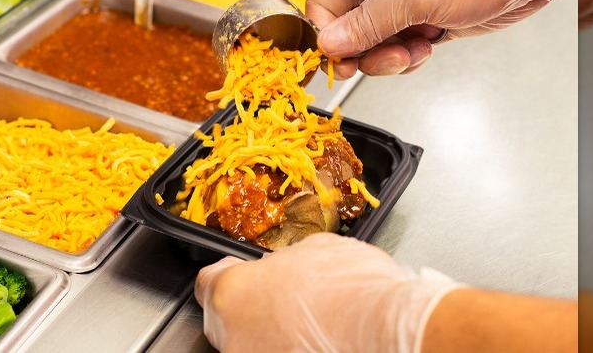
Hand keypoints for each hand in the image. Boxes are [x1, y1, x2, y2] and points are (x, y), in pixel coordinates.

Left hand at [195, 233, 459, 351]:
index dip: (229, 275)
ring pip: (250, 346)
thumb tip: (283, 267)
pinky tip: (314, 343)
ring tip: (305, 327)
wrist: (384, 328)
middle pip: (226, 319)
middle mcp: (233, 337)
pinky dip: (287, 352)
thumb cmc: (355, 290)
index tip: (242, 274)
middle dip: (250, 309)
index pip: (209, 282)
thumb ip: (284, 261)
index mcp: (232, 292)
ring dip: (269, 337)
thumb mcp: (315, 249)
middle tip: (282, 301)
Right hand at [255, 0, 576, 77]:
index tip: (266, 12)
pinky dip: (400, 58)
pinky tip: (424, 46)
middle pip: (326, 16)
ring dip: (377, 56)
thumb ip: (367, 24)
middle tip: (357, 58)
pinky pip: (387, 49)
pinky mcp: (412, 23)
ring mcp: (390, 3)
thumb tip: (327, 46)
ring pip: (358, 41)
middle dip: (342, 43)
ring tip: (406, 51)